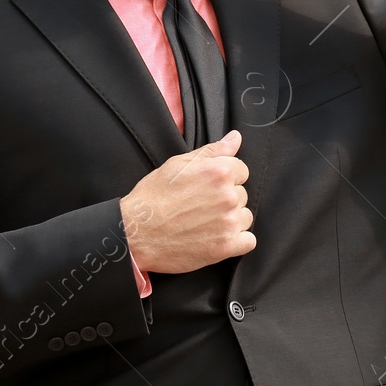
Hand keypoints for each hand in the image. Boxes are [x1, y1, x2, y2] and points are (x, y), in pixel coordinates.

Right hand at [119, 130, 253, 274]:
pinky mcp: (226, 246)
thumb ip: (213, 150)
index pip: (241, 170)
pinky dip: (237, 240)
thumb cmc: (153, 198)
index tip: (208, 187)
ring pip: (245, 217)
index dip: (224, 178)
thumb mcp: (178, 164)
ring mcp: (228, 222)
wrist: (136, 233)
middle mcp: (228, 196)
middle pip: (242, 194)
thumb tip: (235, 138)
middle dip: (226, 199)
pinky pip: (248, 241)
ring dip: (232, 220)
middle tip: (201, 206)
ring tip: (206, 223)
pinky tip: (217, 237)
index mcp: (219, 172)